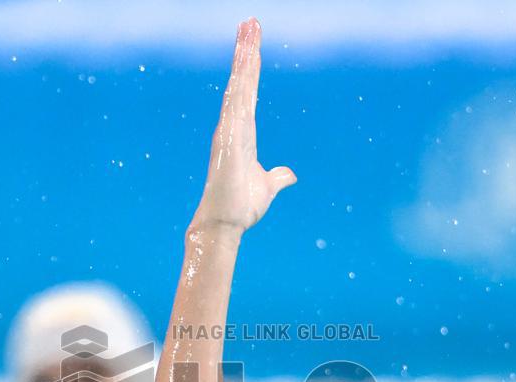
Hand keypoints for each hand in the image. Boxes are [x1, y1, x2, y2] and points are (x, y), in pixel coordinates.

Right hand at [191, 18, 296, 232]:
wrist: (226, 224)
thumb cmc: (241, 208)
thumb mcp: (267, 187)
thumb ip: (277, 177)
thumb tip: (290, 174)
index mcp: (243, 133)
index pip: (249, 93)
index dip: (251, 68)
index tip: (252, 43)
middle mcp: (233, 125)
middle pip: (242, 81)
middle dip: (246, 51)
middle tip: (250, 21)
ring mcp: (229, 128)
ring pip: (238, 85)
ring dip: (244, 56)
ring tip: (248, 28)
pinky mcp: (228, 135)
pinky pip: (236, 99)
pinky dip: (241, 78)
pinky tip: (245, 58)